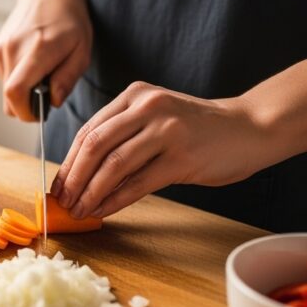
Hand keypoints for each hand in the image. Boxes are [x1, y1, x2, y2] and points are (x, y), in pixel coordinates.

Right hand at [0, 0, 91, 120]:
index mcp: (36, 50)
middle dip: (27, 105)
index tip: (40, 113)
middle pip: (9, 98)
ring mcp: (0, 50)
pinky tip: (31, 63)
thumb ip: (67, 79)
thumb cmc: (69, 20)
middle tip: (47, 91)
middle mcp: (12, 50)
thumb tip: (52, 102)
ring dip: (23, 91)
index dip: (25, 112)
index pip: (16, 93)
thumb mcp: (82, 51)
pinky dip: (18, 79)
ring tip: (41, 72)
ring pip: (6, 91)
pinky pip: (4, 79)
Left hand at [51, 82, 263, 218]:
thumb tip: (81, 174)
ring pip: (113, 166)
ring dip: (91, 193)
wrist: (249, 127)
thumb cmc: (195, 128)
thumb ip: (122, 136)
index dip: (68, 162)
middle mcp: (147, 107)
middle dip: (74, 179)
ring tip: (80, 210)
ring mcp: (166, 130)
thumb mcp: (154, 118)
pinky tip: (103, 211)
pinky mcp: (182, 157)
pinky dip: (115, 200)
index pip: (89, 131)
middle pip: (95, 146)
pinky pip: (138, 183)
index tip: (57, 186)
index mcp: (134, 95)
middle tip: (63, 202)